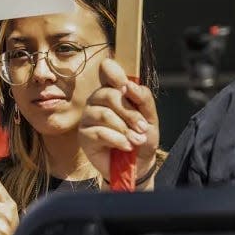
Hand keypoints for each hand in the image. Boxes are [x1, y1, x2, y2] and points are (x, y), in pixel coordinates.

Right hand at [78, 60, 159, 182]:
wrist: (138, 165)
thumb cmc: (142, 137)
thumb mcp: (150, 117)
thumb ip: (143, 98)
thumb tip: (128, 86)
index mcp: (114, 90)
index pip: (107, 69)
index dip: (115, 74)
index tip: (126, 88)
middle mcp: (97, 100)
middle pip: (108, 94)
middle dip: (129, 112)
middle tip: (142, 127)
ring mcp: (88, 117)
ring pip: (104, 114)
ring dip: (125, 129)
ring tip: (136, 140)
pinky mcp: (84, 135)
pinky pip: (99, 132)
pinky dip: (118, 140)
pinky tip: (126, 146)